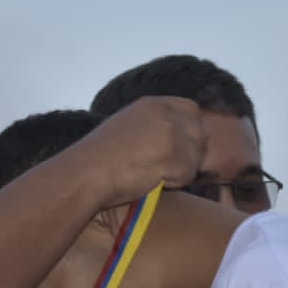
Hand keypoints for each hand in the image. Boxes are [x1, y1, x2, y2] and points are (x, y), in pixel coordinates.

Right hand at [76, 97, 206, 207]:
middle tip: (165, 167)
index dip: (189, 131)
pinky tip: (150, 180)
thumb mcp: (127, 125)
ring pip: (197, 157)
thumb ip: (153, 124)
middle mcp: (166, 113)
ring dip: (181, 170)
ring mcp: (172, 133)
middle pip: (201, 134)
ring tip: (151, 173)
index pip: (192, 110)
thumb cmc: (99, 157)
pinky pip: (188, 175)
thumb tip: (176, 137)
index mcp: (154, 103)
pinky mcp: (174, 156)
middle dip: (190, 153)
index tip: (175, 149)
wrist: (86, 172)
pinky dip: (173, 183)